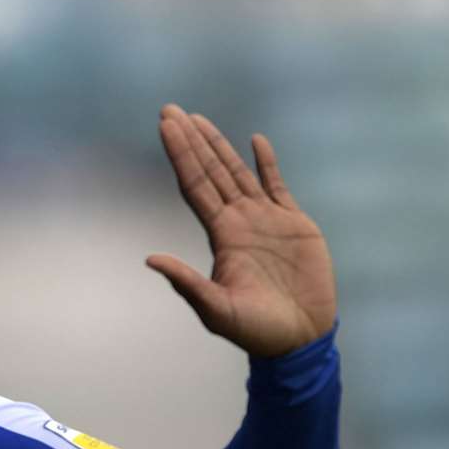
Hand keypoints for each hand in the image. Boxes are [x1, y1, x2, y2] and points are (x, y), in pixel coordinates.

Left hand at [147, 103, 336, 358]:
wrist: (298, 338)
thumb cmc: (256, 331)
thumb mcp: (216, 309)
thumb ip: (187, 283)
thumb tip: (150, 259)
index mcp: (221, 237)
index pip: (194, 186)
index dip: (180, 156)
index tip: (165, 127)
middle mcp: (238, 222)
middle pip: (210, 171)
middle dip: (190, 141)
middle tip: (169, 110)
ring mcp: (265, 220)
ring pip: (237, 173)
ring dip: (218, 146)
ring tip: (199, 119)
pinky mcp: (294, 224)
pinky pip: (277, 185)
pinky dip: (266, 163)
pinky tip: (255, 142)